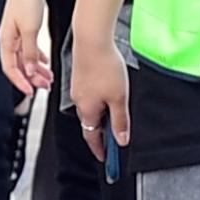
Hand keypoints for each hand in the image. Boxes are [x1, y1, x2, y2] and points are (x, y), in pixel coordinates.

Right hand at [0, 0, 53, 95]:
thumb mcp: (31, 30)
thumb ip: (30, 52)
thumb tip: (30, 72)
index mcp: (6, 40)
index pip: (10, 69)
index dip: (20, 82)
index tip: (32, 92)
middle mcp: (8, 38)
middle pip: (18, 65)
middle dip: (31, 78)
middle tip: (45, 87)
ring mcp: (16, 32)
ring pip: (25, 57)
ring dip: (36, 69)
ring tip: (48, 78)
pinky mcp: (24, 25)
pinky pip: (29, 47)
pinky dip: (37, 56)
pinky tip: (45, 62)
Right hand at [68, 36, 131, 157]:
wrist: (92, 40)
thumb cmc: (104, 66)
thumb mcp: (119, 98)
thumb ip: (120, 121)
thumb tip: (121, 140)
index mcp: (86, 110)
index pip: (92, 138)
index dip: (100, 150)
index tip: (106, 159)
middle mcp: (79, 101)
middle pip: (91, 124)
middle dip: (102, 133)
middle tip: (115, 139)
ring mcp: (79, 88)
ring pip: (91, 108)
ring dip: (102, 116)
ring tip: (116, 115)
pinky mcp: (81, 77)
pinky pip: (90, 96)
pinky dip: (99, 102)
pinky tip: (109, 94)